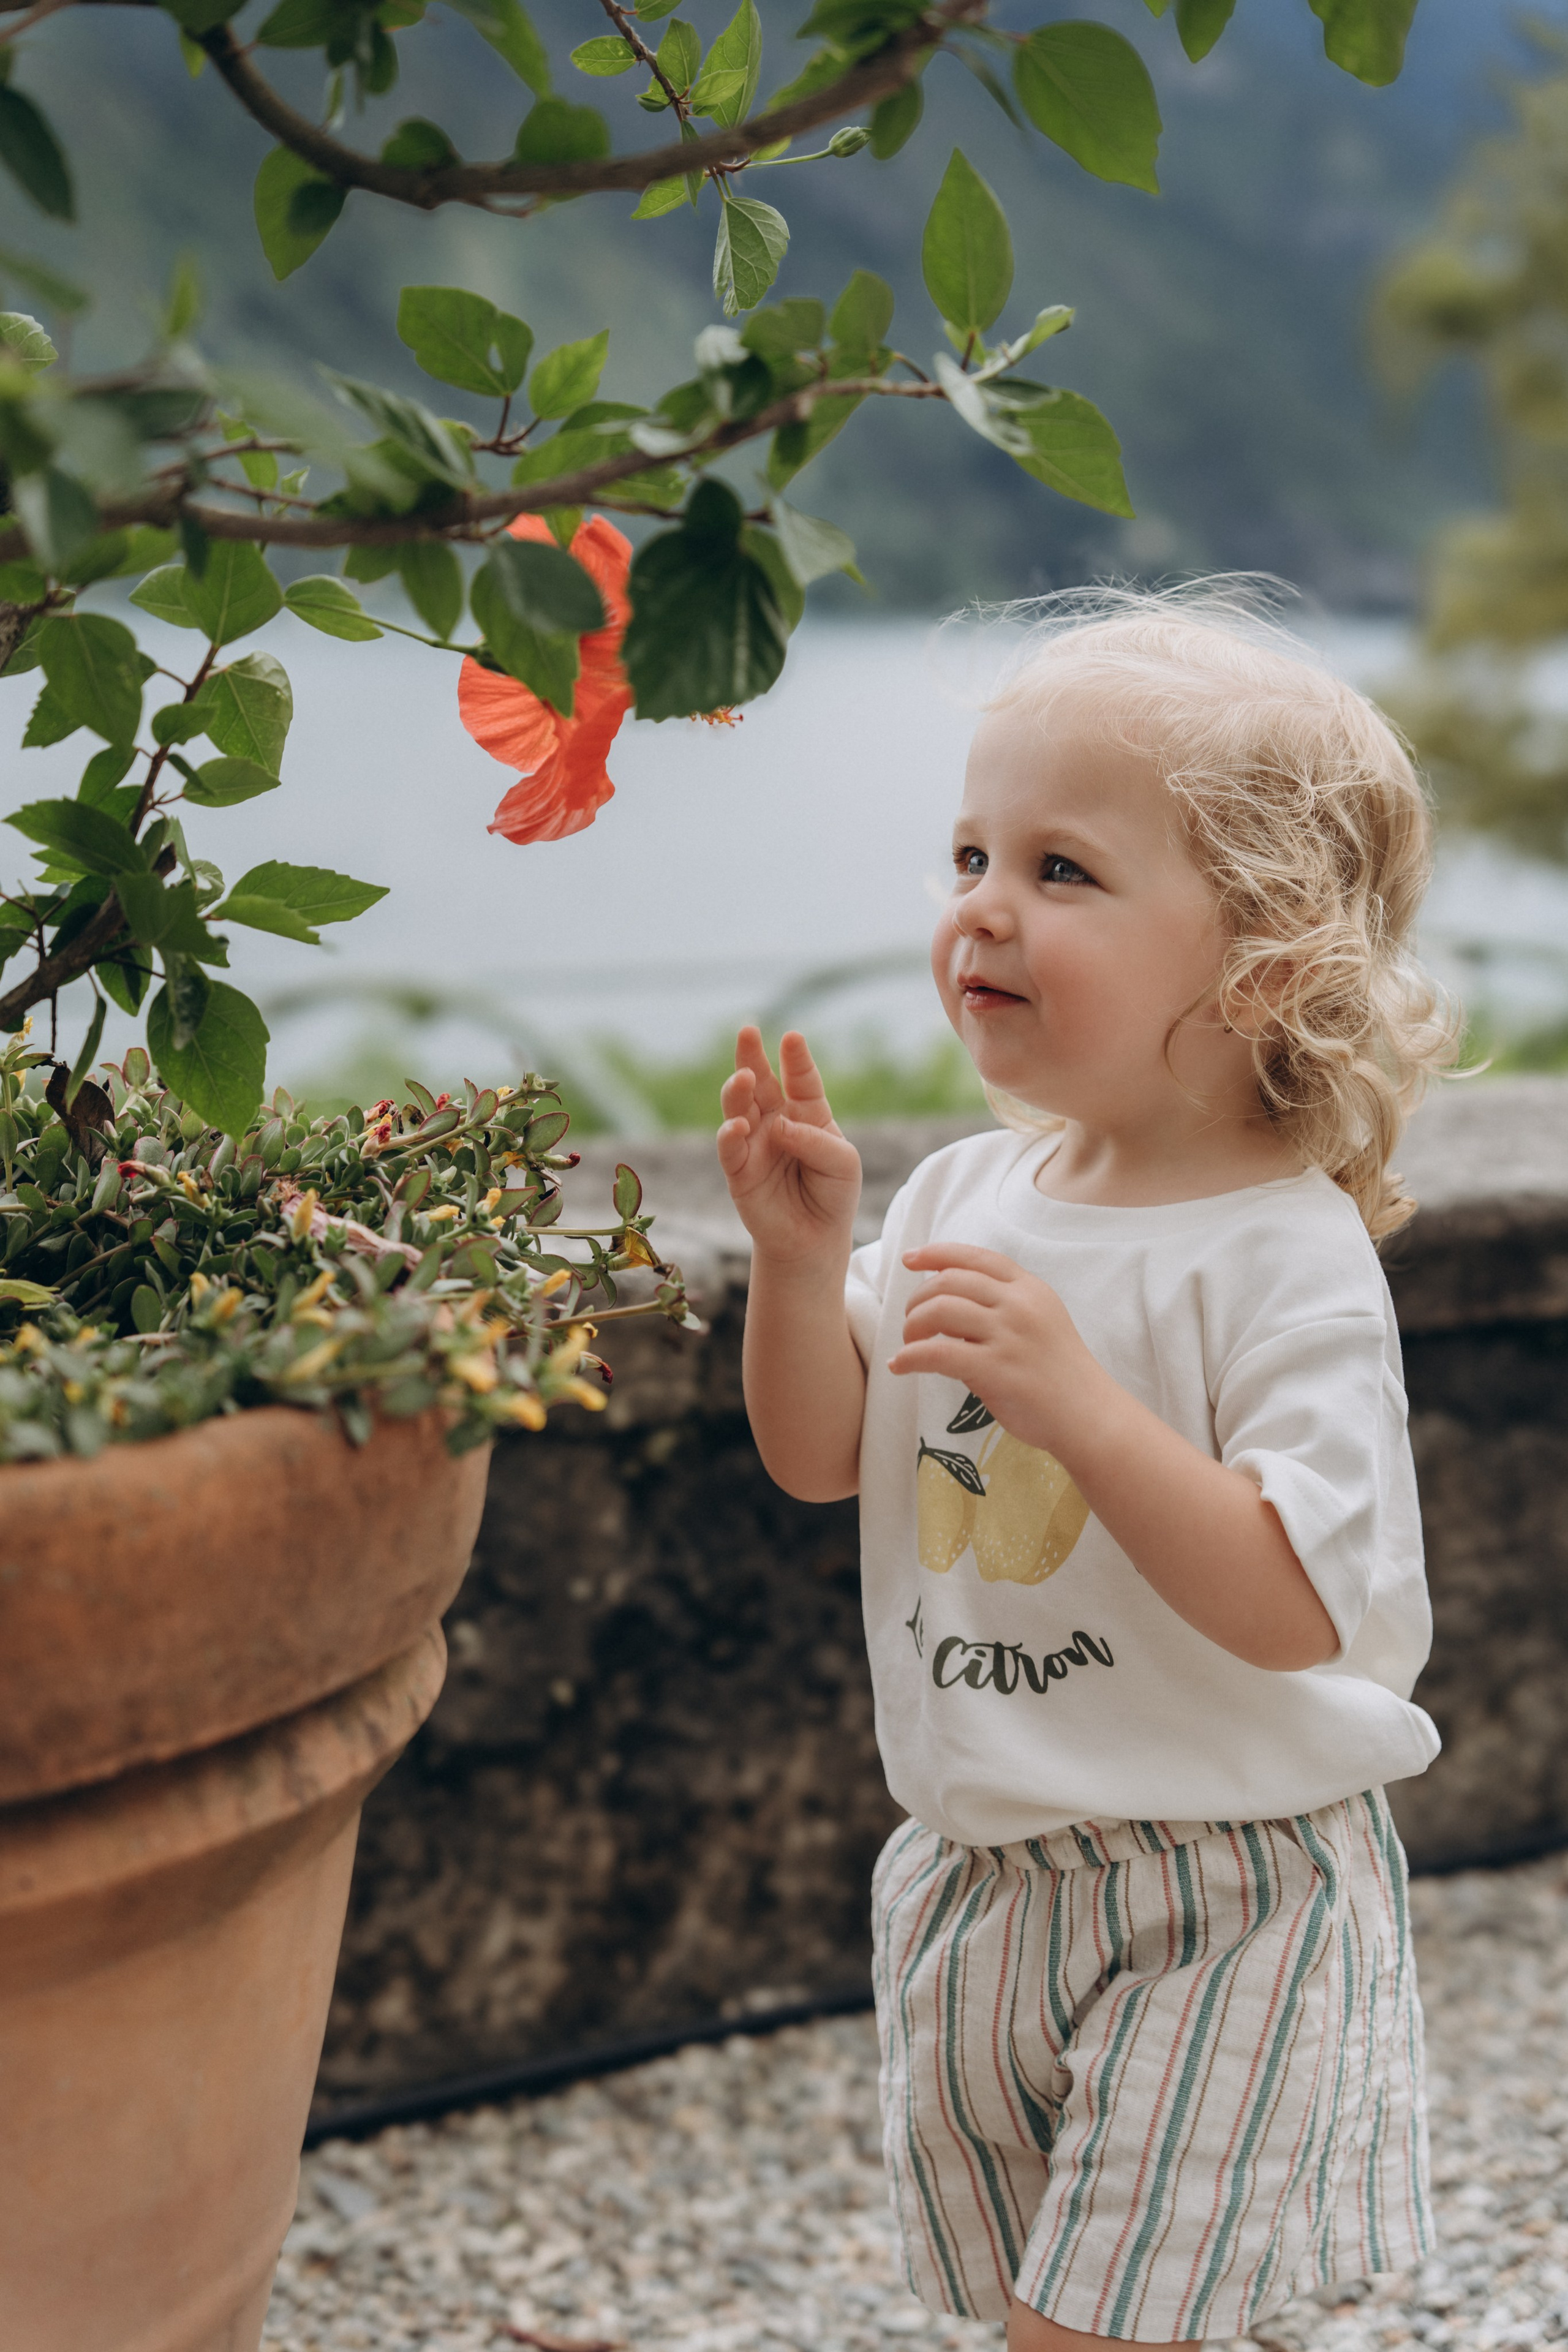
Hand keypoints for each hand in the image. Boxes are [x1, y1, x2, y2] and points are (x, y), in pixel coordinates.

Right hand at [716, 1027, 861, 1266]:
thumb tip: (778, 1127)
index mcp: (806, 1113)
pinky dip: (731, 1134)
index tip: (792, 1038)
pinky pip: (730, 1148)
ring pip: (739, 1107)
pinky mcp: (738, 1170)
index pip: (801, 1080)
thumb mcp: (843, 1163)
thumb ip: (816, 1141)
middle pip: (761, 1082)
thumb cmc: (833, 1194)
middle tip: (748, 1031)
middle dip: (752, 1056)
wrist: (815, 1239)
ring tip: (744, 1077)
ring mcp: (754, 1143)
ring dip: (738, 1090)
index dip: (796, 1060)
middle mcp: (776, 1121)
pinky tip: (738, 1125)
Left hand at [889, 1242, 1102, 1455]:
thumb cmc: (1059, 1373)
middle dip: (918, 1297)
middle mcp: (1019, 1305)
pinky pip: (937, 1353)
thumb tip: (945, 1304)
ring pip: (939, 1310)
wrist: (1089, 1416)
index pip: (977, 1258)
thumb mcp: (1039, 1322)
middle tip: (910, 1321)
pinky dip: (909, 1357)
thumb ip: (1001, 1307)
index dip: (937, 1254)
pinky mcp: (995, 1369)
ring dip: (912, 1325)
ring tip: (908, 1343)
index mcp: (1030, 1289)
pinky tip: (899, 1366)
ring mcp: (1008, 1336)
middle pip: (950, 1281)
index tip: (909, 1259)